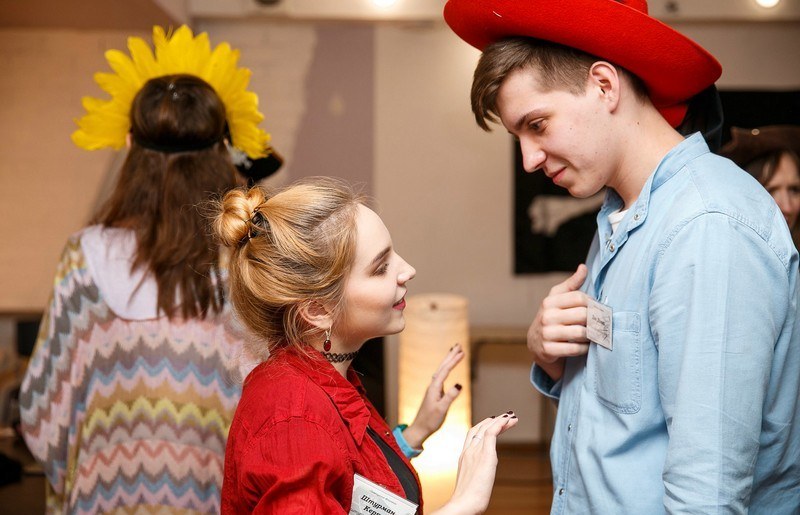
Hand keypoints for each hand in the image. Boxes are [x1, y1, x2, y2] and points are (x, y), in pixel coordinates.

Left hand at [402, 344, 464, 449]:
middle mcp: (433, 386)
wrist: (420, 429)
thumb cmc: (430, 420)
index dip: (454, 361)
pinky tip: (447, 369)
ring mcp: (433, 389)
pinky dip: (446, 369)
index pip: (445, 370)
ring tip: (455, 352)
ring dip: (448, 361)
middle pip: (442, 367)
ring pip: (441, 370)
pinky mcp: (434, 393)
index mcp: (434, 388)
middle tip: (458, 345)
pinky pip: (441, 376)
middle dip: (450, 356)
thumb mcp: (442, 409)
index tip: (462, 352)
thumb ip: (450, 397)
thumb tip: (460, 384)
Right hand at [432, 413, 518, 514]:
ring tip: (511, 417)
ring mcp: (475, 452)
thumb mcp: (471, 483)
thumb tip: (482, 480)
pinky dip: (500, 424)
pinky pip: (492, 432)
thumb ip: (476, 476)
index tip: (492, 424)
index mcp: (463, 457)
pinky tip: (508, 421)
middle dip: (491, 421)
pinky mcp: (486, 455)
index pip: (472, 436)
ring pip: (487, 428)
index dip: (481, 427)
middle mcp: (468, 451)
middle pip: (478, 429)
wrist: (464, 504)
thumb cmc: (467, 500)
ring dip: (500, 420)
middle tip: (504, 416)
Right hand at [528, 264, 590, 381]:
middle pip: (583, 315)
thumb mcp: (558, 298)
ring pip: (581, 333)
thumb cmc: (552, 317)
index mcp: (550, 301)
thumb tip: (583, 267)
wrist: (535, 343)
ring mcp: (547, 333)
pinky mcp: (548, 350)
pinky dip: (584, 349)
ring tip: (592, 335)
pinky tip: (584, 346)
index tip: (596, 309)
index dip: (592, 304)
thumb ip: (572, 283)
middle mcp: (547, 316)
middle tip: (599, 324)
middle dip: (594, 320)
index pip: (580, 298)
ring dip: (590, 336)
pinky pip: (575, 349)